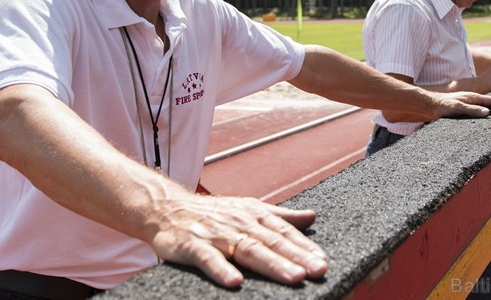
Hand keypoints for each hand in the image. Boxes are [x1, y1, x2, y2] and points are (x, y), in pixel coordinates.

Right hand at [149, 193, 327, 288]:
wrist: (167, 208)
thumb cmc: (213, 213)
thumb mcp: (248, 208)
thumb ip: (281, 215)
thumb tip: (312, 216)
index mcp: (253, 214)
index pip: (284, 232)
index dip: (305, 247)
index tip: (324, 261)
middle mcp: (238, 222)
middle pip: (272, 242)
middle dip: (297, 257)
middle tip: (319, 270)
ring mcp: (216, 234)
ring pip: (248, 250)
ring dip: (272, 264)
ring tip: (294, 277)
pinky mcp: (192, 246)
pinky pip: (208, 259)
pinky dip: (222, 270)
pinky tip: (236, 283)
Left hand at [434, 91, 490, 117]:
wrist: (428, 104)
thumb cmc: (441, 106)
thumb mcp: (457, 108)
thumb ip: (471, 110)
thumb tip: (488, 112)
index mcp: (472, 97)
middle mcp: (472, 98)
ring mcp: (467, 102)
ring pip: (486, 104)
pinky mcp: (463, 106)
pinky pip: (480, 107)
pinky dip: (488, 109)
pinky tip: (489, 113)